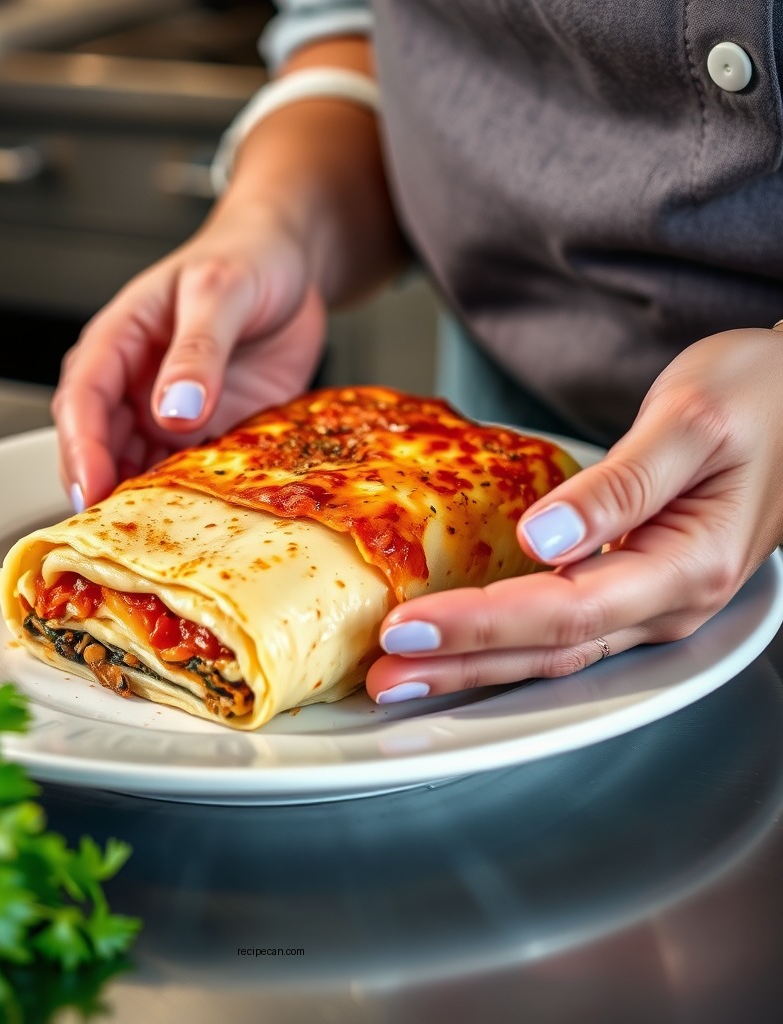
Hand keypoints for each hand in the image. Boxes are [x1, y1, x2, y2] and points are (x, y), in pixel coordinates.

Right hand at [51, 205, 325, 506]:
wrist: (292, 266)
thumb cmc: (246, 259)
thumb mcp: (221, 290)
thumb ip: (198, 348)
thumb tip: (173, 410)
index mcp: (118, 342)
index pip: (82, 401)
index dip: (81, 449)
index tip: (91, 489)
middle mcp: (134, 387)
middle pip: (100, 447)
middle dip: (104, 491)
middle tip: (119, 536)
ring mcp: (170, 416)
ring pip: (141, 470)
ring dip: (146, 504)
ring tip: (161, 542)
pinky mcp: (208, 435)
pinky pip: (191, 476)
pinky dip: (192, 502)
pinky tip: (204, 524)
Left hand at [365, 327, 782, 702]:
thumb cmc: (762, 395)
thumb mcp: (692, 422)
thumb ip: (620, 486)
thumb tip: (544, 536)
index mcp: (687, 565)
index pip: (563, 611)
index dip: (480, 625)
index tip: (408, 626)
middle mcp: (670, 602)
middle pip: (549, 650)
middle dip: (460, 666)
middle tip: (384, 676)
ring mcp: (654, 602)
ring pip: (553, 651)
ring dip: (475, 665)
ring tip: (404, 675)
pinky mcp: (637, 587)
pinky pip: (564, 629)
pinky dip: (504, 641)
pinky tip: (462, 643)